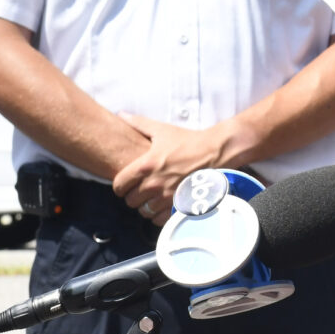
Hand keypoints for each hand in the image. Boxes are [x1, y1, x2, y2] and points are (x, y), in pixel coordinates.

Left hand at [111, 117, 233, 221]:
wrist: (216, 151)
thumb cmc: (188, 140)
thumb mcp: (161, 130)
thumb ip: (138, 123)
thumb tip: (120, 114)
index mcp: (145, 166)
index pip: (118, 186)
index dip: (120, 186)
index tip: (126, 184)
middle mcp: (153, 184)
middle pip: (130, 201)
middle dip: (133, 196)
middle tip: (141, 190)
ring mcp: (166, 198)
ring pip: (143, 212)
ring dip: (146, 206)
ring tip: (152, 198)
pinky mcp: (178, 206)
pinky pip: (159, 219)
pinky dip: (159, 215)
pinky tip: (163, 205)